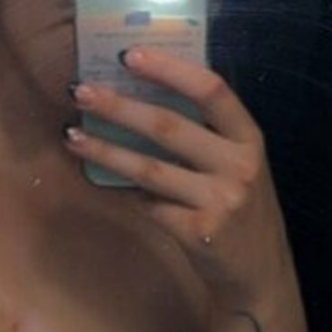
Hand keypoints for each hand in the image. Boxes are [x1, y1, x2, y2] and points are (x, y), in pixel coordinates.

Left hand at [65, 47, 294, 310]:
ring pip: (149, 169)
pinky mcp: (198, 232)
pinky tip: (99, 181)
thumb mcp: (238, 166)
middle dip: (119, 107)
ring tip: (72, 136)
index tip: (129, 55)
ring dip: (105, 151)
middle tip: (80, 92)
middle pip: (168, 126)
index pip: (212, 90)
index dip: (170, 69)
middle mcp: (239, 166)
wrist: (259, 276)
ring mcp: (220, 201)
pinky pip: (147, 205)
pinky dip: (122, 192)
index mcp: (249, 139)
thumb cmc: (240, 211)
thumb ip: (208, 136)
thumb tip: (144, 94)